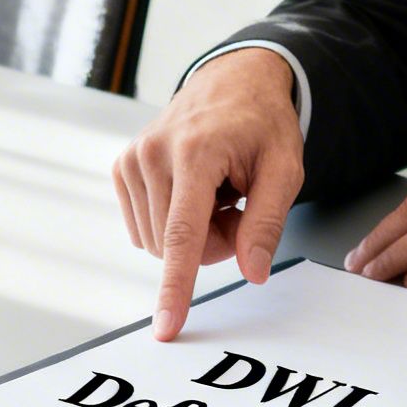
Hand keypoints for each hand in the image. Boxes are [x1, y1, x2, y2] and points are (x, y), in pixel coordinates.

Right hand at [114, 47, 304, 340]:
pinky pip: (145, 227)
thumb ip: (267, 223)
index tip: (166, 325)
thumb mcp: (284, 169)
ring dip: (192, 235)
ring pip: (157, 242)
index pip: (182, 236)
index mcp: (196, 153)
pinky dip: (172, 223)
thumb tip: (253, 271)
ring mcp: (132, 160)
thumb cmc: (261, 124)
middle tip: (238, 207)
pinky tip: (194, 193)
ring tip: (217, 194)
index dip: (176, 287)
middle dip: (212, 244)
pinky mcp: (122, 167)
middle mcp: (153, 155)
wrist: (232, 81)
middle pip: (175, 246)